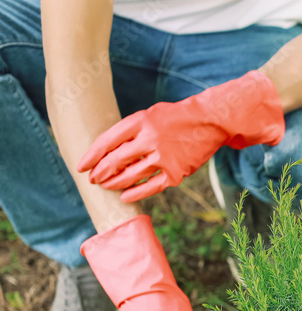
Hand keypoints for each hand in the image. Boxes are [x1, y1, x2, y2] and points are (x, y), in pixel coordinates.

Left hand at [78, 70, 284, 202]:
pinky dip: (135, 193)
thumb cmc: (176, 118)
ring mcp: (164, 157)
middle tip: (94, 179)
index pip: (106, 141)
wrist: (210, 122)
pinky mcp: (176, 172)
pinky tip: (125, 196)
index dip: (91, 156)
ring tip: (107, 186)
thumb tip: (107, 152)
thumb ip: (130, 130)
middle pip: (115, 161)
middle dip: (100, 172)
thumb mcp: (150, 115)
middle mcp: (150, 139)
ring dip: (114, 183)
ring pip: (130, 175)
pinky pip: (150, 187)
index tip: (81, 166)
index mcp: (140, 121)